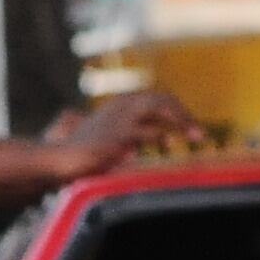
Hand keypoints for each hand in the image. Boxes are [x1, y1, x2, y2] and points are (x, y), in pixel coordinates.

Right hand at [47, 88, 203, 172]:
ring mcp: (116, 121)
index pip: (159, 100)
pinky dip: (157, 136)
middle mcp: (121, 107)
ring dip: (179, 121)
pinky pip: (141, 132)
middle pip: (161, 100)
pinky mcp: (112, 137)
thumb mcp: (115, 138)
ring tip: (196, 137)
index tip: (196, 131)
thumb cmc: (85, 152)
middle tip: (202, 136)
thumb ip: (137, 133)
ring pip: (154, 107)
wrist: (57, 160)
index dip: (180, 113)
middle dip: (184, 116)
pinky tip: (168, 144)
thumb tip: (163, 135)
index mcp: (122, 105)